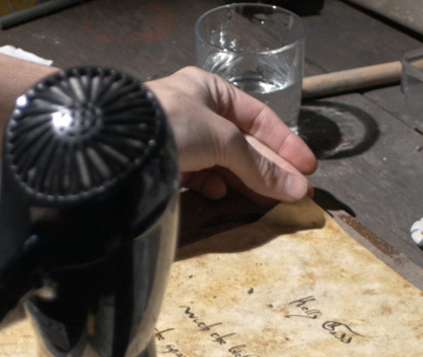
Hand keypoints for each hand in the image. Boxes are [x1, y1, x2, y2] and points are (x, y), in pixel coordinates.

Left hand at [147, 66, 317, 204]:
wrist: (115, 149)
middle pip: (243, 142)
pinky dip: (213, 186)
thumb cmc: (171, 125)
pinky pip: (198, 176)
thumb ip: (259, 165)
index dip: (285, 143)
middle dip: (270, 168)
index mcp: (208, 89)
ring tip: (270, 200)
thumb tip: (295, 187)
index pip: (258, 116)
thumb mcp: (222, 140)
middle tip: (296, 192)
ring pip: (221, 161)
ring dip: (246, 181)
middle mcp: (193, 110)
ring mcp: (178, 138)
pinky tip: (223, 195)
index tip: (307, 168)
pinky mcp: (164, 164)